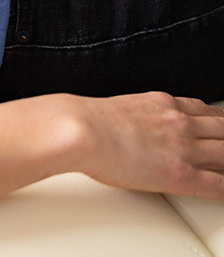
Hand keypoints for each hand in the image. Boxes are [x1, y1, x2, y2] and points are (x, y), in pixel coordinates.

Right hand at [73, 91, 223, 199]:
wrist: (81, 130)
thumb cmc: (86, 121)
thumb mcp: (119, 106)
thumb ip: (133, 114)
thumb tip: (126, 126)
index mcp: (164, 104)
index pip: (205, 112)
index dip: (218, 122)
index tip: (218, 130)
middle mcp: (180, 123)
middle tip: (223, 148)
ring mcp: (185, 148)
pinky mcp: (182, 174)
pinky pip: (220, 185)